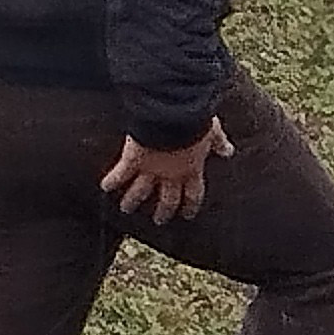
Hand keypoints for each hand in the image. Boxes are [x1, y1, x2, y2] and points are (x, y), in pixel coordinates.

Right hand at [101, 117, 235, 223]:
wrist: (173, 114)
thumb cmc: (196, 121)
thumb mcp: (212, 131)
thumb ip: (219, 142)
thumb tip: (228, 151)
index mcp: (193, 169)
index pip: (193, 194)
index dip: (190, 206)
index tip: (187, 214)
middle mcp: (171, 175)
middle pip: (167, 199)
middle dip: (163, 210)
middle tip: (159, 220)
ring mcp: (151, 169)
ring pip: (140, 191)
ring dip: (133, 200)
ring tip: (126, 208)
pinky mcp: (133, 159)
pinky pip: (120, 173)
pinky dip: (112, 180)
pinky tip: (105, 188)